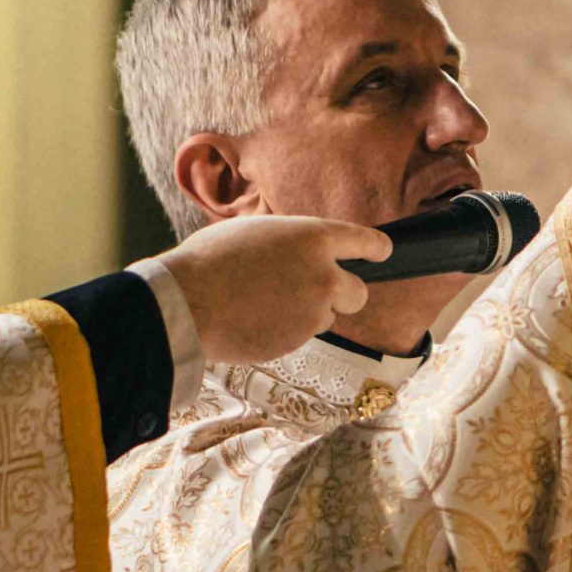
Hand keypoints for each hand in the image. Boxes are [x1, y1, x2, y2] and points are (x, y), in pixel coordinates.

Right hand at [148, 215, 392, 364]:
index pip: (364, 241)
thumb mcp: (257, 231)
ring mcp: (314, 310)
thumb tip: (302, 251)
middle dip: (343, 294)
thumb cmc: (212, 260)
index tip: (383, 253)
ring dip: (307, 313)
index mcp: (313, 237)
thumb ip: (291, 241)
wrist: (187, 302)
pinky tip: (256, 319)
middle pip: (359, 291)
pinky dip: (286, 330)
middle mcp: (324, 274)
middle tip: (317, 292)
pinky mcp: (298, 340)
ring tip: (264, 302)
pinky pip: (301, 334)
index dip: (376, 248)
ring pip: (327, 316)